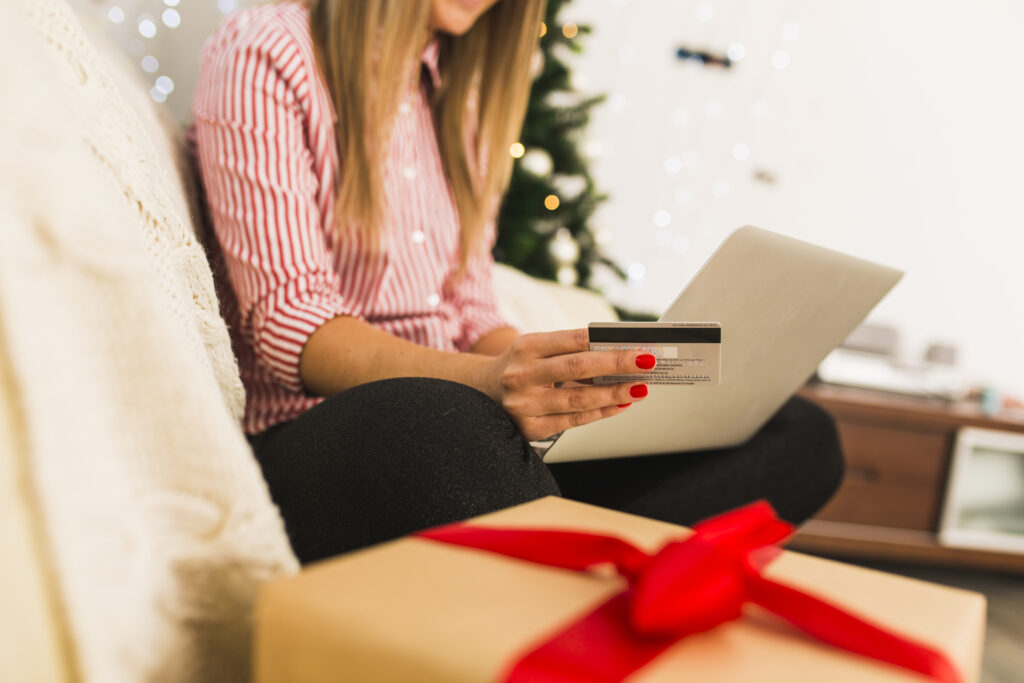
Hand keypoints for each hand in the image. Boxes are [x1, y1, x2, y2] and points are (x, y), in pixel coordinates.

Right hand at [481, 328, 654, 440]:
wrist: (482, 392)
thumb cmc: (521, 366)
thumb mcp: (537, 350)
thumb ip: (571, 351)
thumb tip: (617, 355)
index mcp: (526, 347)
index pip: (573, 340)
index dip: (607, 343)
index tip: (637, 346)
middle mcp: (521, 375)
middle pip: (577, 368)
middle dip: (617, 365)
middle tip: (647, 364)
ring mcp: (524, 404)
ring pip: (578, 400)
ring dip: (614, 394)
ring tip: (639, 389)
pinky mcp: (530, 428)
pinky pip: (572, 421)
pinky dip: (600, 413)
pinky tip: (619, 405)